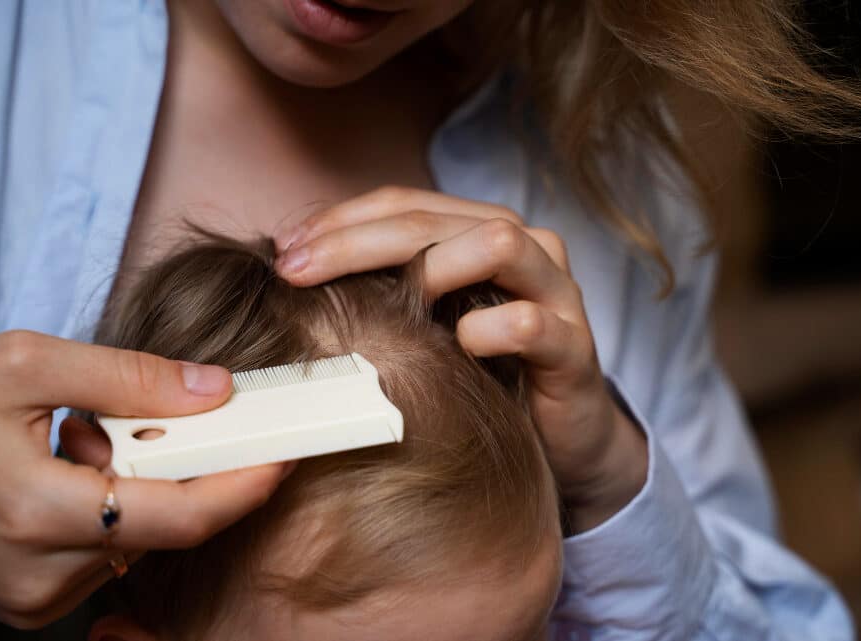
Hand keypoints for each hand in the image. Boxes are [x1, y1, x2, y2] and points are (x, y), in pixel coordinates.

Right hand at [0, 331, 293, 627]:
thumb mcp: (24, 365)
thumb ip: (129, 377)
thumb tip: (215, 390)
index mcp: (35, 511)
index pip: (179, 517)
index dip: (243, 485)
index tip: (284, 453)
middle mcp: (40, 574)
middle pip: (167, 526)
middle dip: (178, 466)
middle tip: (145, 416)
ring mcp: (34, 598)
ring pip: (141, 540)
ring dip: (139, 486)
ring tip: (77, 444)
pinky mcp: (31, 602)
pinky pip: (109, 553)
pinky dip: (114, 508)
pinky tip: (68, 475)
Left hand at [274, 187, 647, 532]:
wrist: (561, 436)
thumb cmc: (483, 375)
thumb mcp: (427, 325)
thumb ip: (383, 289)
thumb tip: (294, 268)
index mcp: (480, 231)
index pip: (403, 202)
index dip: (339, 220)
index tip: (284, 251)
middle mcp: (524, 246)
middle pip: (434, 219)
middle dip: (356, 241)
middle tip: (297, 272)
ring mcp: (555, 292)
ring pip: (497, 242)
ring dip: (430, 267)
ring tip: (381, 305)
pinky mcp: (575, 347)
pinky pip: (531, 322)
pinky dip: (487, 331)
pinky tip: (458, 349)